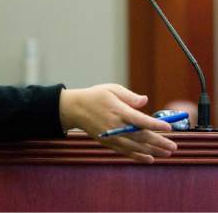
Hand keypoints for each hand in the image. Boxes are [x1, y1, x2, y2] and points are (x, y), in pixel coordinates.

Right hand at [59, 84, 176, 163]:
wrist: (74, 109)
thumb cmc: (95, 96)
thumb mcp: (112, 89)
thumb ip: (130, 96)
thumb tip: (145, 101)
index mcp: (118, 111)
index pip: (140, 120)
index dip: (155, 125)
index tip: (169, 127)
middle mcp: (115, 126)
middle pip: (140, 136)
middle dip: (159, 142)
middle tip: (174, 146)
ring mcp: (111, 136)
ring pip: (135, 147)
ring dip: (152, 151)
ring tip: (166, 153)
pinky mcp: (108, 142)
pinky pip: (125, 152)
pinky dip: (138, 156)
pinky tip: (149, 158)